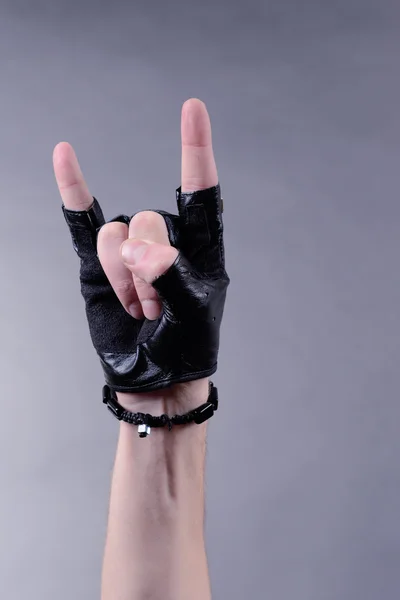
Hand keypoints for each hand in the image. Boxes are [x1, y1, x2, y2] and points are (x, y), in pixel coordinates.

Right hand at [53, 98, 228, 409]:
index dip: (195, 148)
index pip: (200, 189)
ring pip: (117, 236)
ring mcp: (129, 248)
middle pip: (150, 220)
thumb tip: (135, 247)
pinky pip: (82, 221)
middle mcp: (165, 238)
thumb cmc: (186, 345)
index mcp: (202, 244)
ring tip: (141, 310)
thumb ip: (169, 275)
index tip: (192, 108)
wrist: (156, 378)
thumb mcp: (193, 313)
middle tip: (159, 309)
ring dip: (126, 281)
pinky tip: (66, 157)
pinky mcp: (98, 264)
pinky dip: (73, 191)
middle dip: (151, 272)